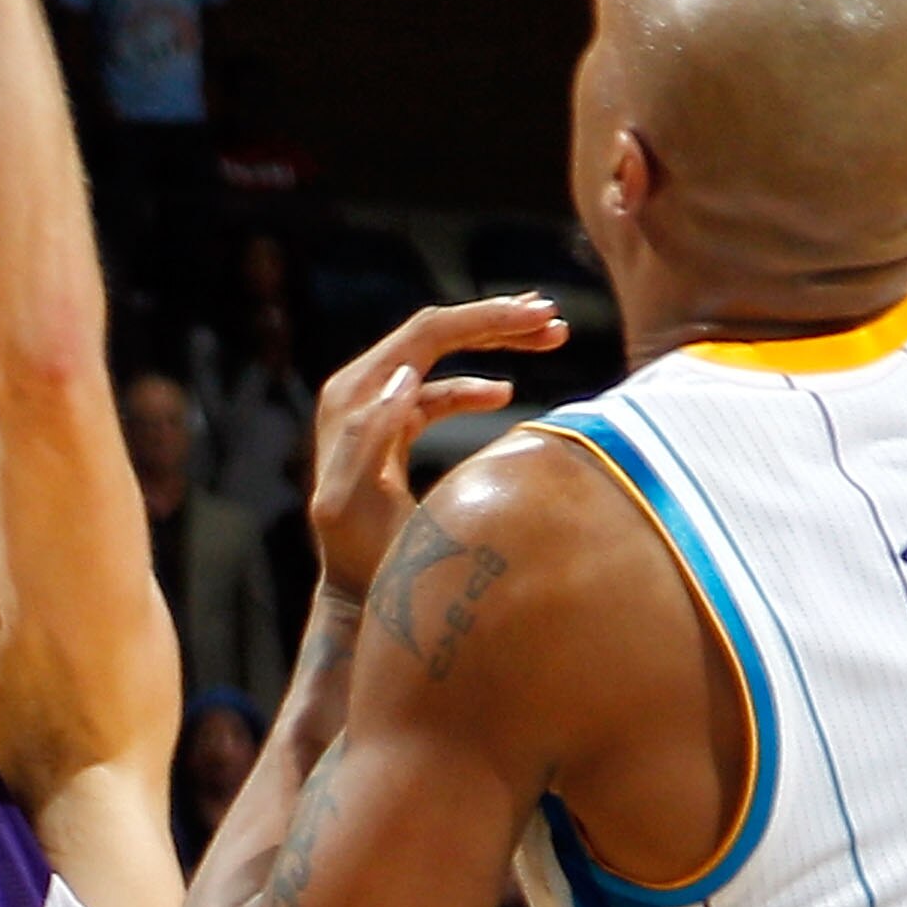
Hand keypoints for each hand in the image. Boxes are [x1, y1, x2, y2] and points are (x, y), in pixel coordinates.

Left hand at [309, 295, 567, 603]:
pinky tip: (504, 392)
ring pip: (439, 355)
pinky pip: (436, 391)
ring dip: (491, 342)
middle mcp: (360, 390)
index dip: (484, 319)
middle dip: (495, 320)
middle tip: (553, 318)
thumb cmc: (359, 557)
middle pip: (434, 333)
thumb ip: (369, 438)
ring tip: (548, 337)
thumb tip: (405, 376)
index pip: (426, 334)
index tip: (538, 314)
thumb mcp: (354, 503)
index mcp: (355, 397)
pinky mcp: (390, 428)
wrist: (354, 593)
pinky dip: (471, 385)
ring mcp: (375, 406)